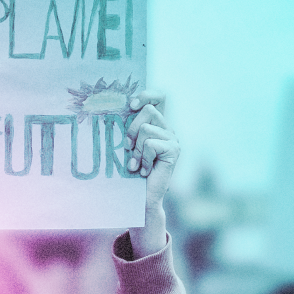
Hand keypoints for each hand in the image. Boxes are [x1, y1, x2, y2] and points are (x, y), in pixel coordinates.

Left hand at [124, 91, 179, 255]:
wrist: (140, 197)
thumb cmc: (130, 172)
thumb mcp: (128, 146)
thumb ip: (129, 128)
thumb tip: (120, 108)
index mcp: (157, 125)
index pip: (159, 97)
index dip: (147, 95)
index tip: (131, 105)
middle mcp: (168, 130)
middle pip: (148, 110)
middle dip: (133, 129)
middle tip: (129, 149)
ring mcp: (173, 139)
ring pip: (146, 129)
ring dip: (137, 149)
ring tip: (137, 164)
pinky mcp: (174, 150)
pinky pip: (151, 144)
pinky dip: (143, 158)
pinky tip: (145, 171)